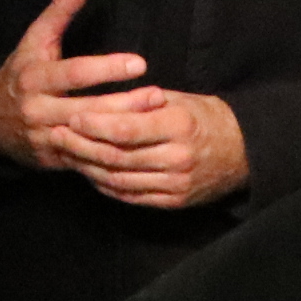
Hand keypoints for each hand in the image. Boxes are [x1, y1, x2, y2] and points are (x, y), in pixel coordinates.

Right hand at [0, 0, 153, 167]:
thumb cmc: (20, 74)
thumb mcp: (35, 40)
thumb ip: (60, 9)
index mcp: (34, 78)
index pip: (74, 73)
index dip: (107, 69)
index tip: (139, 63)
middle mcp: (38, 110)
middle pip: (87, 109)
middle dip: (125, 104)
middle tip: (158, 95)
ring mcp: (46, 138)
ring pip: (90, 138)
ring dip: (125, 130)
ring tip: (158, 120)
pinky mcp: (55, 159)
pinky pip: (88, 159)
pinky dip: (114, 154)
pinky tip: (140, 146)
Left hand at [42, 86, 249, 209]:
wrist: (244, 151)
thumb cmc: (207, 117)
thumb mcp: (181, 99)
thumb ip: (145, 102)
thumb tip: (105, 99)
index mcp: (178, 126)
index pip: (126, 129)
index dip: (94, 124)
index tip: (71, 115)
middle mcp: (177, 157)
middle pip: (117, 156)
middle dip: (81, 146)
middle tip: (56, 134)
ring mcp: (175, 183)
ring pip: (120, 179)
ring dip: (88, 168)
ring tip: (67, 154)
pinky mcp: (174, 201)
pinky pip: (131, 196)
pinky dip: (107, 186)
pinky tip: (90, 173)